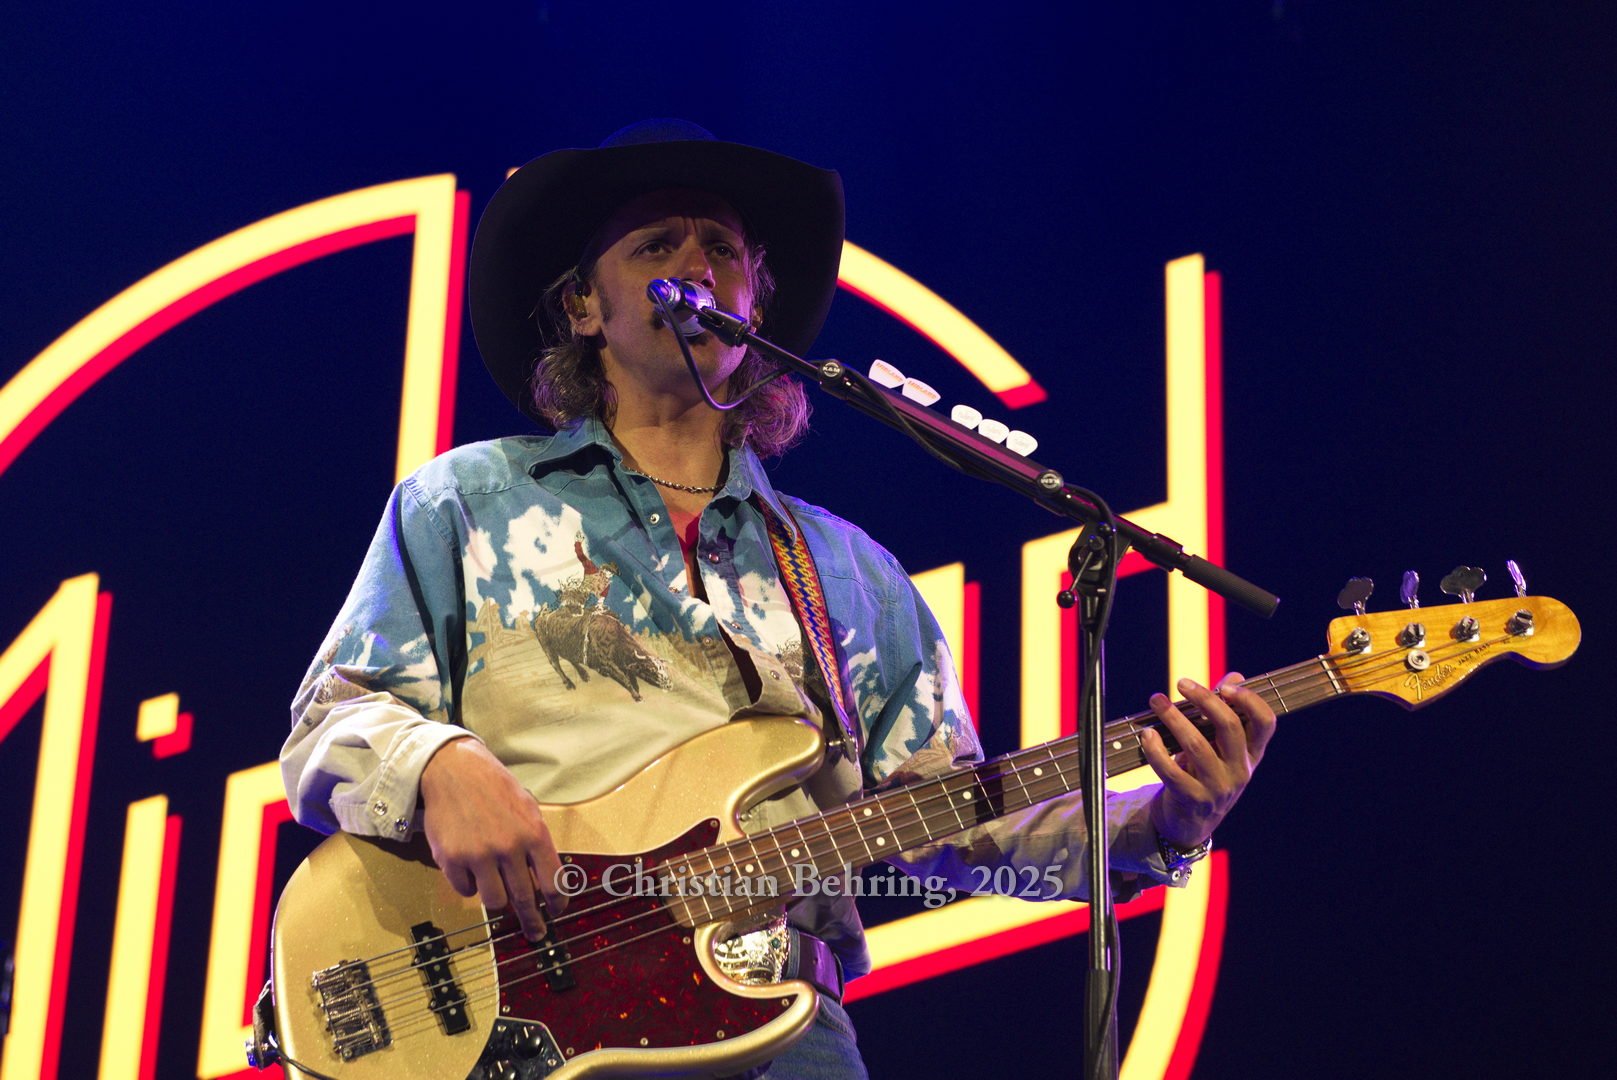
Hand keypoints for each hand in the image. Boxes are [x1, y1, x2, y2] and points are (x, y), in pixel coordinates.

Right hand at [419, 737, 563, 939]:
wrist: (454, 771)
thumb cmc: (494, 789)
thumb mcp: (528, 809)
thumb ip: (537, 844)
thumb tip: (547, 881)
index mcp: (533, 833)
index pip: (553, 882)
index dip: (557, 904)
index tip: (556, 913)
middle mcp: (508, 847)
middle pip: (525, 900)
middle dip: (533, 922)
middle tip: (536, 933)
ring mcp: (478, 855)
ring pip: (495, 902)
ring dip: (498, 902)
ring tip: (497, 892)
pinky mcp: (451, 860)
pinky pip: (465, 891)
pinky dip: (470, 886)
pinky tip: (471, 870)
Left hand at [1138, 672, 1275, 848]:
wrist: (1189, 823)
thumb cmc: (1205, 774)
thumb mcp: (1221, 748)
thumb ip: (1226, 712)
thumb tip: (1236, 676)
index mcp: (1252, 754)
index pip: (1266, 723)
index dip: (1250, 700)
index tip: (1225, 685)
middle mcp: (1240, 771)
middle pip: (1229, 726)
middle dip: (1204, 699)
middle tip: (1180, 682)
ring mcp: (1218, 787)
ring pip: (1197, 745)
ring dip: (1174, 718)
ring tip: (1156, 701)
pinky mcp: (1193, 799)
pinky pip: (1172, 771)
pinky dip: (1156, 750)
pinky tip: (1147, 735)